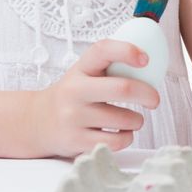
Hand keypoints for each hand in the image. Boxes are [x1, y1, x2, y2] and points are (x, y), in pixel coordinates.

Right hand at [27, 39, 160, 157]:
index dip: (127, 51)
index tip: (146, 58)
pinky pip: (117, 141)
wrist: (37, 122)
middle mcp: (75, 90)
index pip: (103, 49)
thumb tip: (150, 59)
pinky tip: (121, 133)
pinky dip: (127, 138)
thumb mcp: (85, 73)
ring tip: (132, 119)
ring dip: (137, 121)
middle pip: (123, 88)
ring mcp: (74, 117)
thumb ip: (111, 65)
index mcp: (81, 68)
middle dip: (148, 94)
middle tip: (154, 100)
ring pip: (124, 119)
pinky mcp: (76, 141)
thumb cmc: (74, 94)